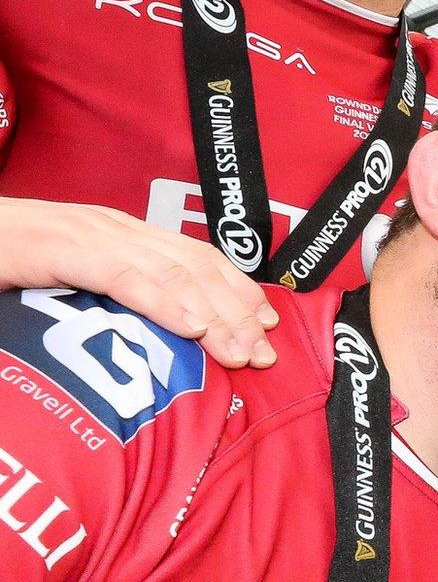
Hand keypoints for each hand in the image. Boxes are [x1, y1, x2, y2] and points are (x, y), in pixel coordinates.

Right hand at [0, 197, 277, 366]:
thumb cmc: (7, 260)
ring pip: (173, 272)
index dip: (237, 290)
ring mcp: (91, 235)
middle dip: (237, 311)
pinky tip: (191, 327)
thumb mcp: (70, 278)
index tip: (267, 324)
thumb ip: (112, 295)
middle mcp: (116, 229)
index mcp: (122, 234)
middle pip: (197, 268)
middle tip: (265, 353)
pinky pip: (125, 276)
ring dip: (214, 315)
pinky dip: (164, 302)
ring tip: (240, 351)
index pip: (197, 258)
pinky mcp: (62, 249)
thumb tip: (156, 331)